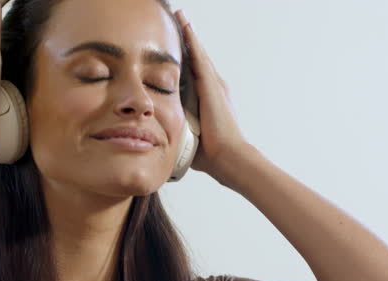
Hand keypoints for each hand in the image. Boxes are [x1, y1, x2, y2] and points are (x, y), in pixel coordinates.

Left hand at [175, 10, 250, 181]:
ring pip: (198, 53)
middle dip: (188, 40)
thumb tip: (159, 135)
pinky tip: (185, 26)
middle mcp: (213, 87)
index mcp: (207, 98)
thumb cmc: (209, 153)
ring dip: (189, 34)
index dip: (185, 57)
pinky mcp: (211, 84)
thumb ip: (177, 128)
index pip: (193, 72)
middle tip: (178, 20)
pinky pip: (199, 57)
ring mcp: (214, 84)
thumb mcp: (188, 135)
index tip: (175, 44)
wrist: (227, 157)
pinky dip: (192, 41)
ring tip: (180, 16)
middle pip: (197, 58)